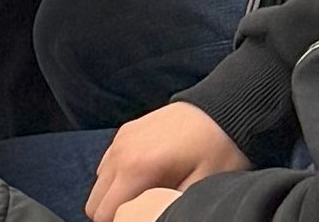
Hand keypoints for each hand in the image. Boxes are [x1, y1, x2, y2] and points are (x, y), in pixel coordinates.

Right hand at [89, 103, 249, 221]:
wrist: (223, 109)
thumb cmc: (217, 151)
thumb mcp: (200, 188)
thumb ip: (166, 208)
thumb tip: (150, 217)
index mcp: (136, 170)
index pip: (104, 213)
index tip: (142, 220)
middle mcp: (120, 153)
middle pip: (95, 201)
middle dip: (114, 213)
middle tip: (143, 214)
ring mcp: (120, 140)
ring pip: (99, 183)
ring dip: (114, 195)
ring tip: (145, 196)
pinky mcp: (125, 132)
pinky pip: (107, 164)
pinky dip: (117, 177)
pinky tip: (144, 178)